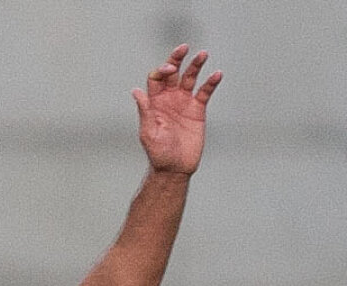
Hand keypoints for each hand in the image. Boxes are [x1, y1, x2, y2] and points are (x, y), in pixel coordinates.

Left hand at [134, 45, 221, 175]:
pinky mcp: (198, 110)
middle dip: (176, 59)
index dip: (162, 71)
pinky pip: (205, 92)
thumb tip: (136, 92)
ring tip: (202, 54)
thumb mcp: (149, 133)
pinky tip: (216, 74)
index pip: (157, 78)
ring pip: (190, 77)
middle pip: (173, 72)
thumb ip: (145, 111)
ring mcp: (184, 102)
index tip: (170, 71)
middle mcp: (169, 98)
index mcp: (155, 102)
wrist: (175, 169)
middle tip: (183, 48)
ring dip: (196, 65)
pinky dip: (211, 83)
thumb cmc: (158, 154)